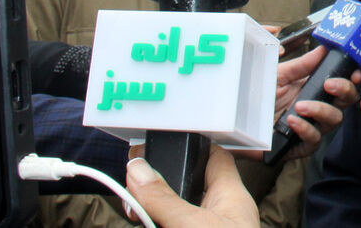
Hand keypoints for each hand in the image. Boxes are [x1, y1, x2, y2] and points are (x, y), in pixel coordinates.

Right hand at [124, 145, 257, 227]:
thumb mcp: (194, 224)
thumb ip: (164, 199)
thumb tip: (137, 169)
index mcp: (231, 196)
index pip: (214, 156)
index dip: (188, 146)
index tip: (157, 142)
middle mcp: (220, 213)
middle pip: (185, 186)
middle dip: (157, 184)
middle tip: (129, 186)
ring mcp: (206, 226)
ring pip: (172, 211)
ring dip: (149, 209)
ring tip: (131, 208)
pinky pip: (168, 224)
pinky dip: (152, 223)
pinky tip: (138, 222)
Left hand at [232, 44, 360, 161]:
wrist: (231, 120)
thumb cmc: (253, 96)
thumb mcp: (277, 75)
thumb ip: (301, 64)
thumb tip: (322, 49)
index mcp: (312, 88)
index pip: (341, 84)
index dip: (352, 79)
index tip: (354, 71)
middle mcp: (315, 108)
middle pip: (345, 103)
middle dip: (344, 92)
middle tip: (331, 85)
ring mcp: (308, 128)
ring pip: (333, 122)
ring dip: (320, 110)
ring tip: (301, 105)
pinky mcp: (298, 147)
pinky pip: (313, 140)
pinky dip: (305, 129)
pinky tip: (292, 121)